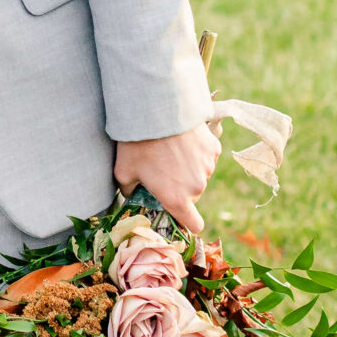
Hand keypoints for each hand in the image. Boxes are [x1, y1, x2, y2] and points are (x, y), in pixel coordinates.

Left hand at [114, 122, 221, 236]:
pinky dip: (196, 152)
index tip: (177, 213)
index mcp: (177, 199)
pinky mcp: (214, 148)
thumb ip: (129, 190)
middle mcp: (197, 187)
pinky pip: (206, 157)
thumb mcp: (123, 171)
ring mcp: (208, 167)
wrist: (157, 111)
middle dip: (180, 188)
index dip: (187, 222)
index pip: (194, 225)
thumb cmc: (137, 144)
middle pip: (192, 196)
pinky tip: (181, 140)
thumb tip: (132, 192)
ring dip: (189, 169)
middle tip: (162, 170)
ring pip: (200, 175)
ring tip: (170, 151)